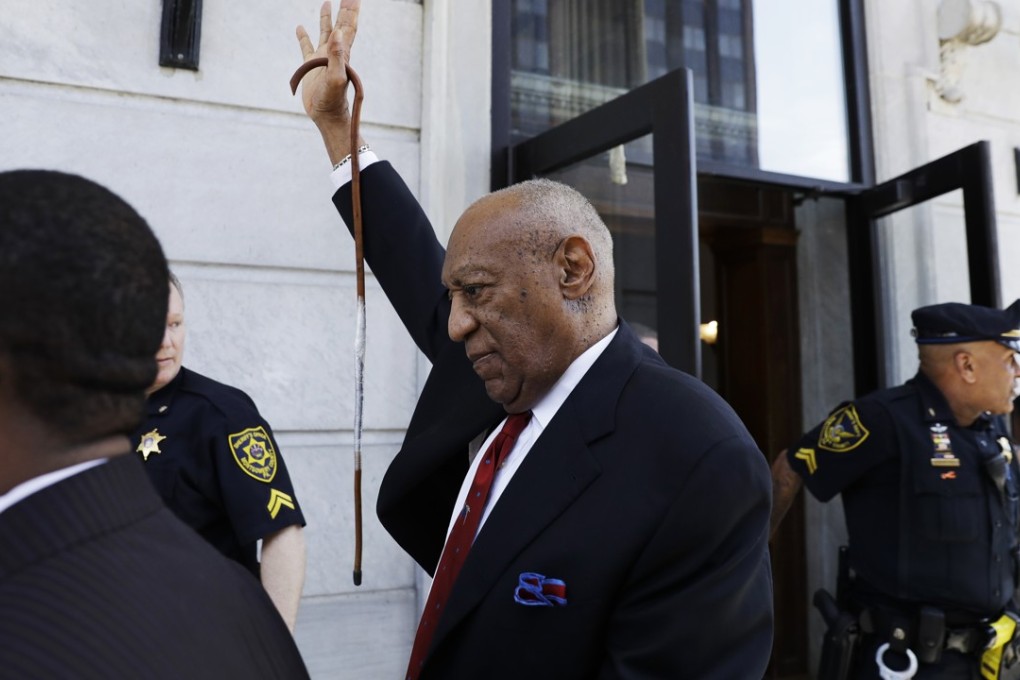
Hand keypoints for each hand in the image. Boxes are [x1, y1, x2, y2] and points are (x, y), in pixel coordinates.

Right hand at [295, 0, 362, 162]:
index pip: (348, 26)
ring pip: (324, 32)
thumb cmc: (333, 100)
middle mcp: (334, 52)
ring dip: (326, 17)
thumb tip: (338, 33)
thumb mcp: (336, 77)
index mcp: (342, 52)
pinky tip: (299, 27)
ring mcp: (322, 58)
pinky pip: (306, 46)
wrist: (326, 115)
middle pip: (340, 24)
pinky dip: (303, 36)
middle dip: (344, 9)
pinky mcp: (310, 66)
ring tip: (327, 2)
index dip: (351, 10)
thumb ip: (338, 56)